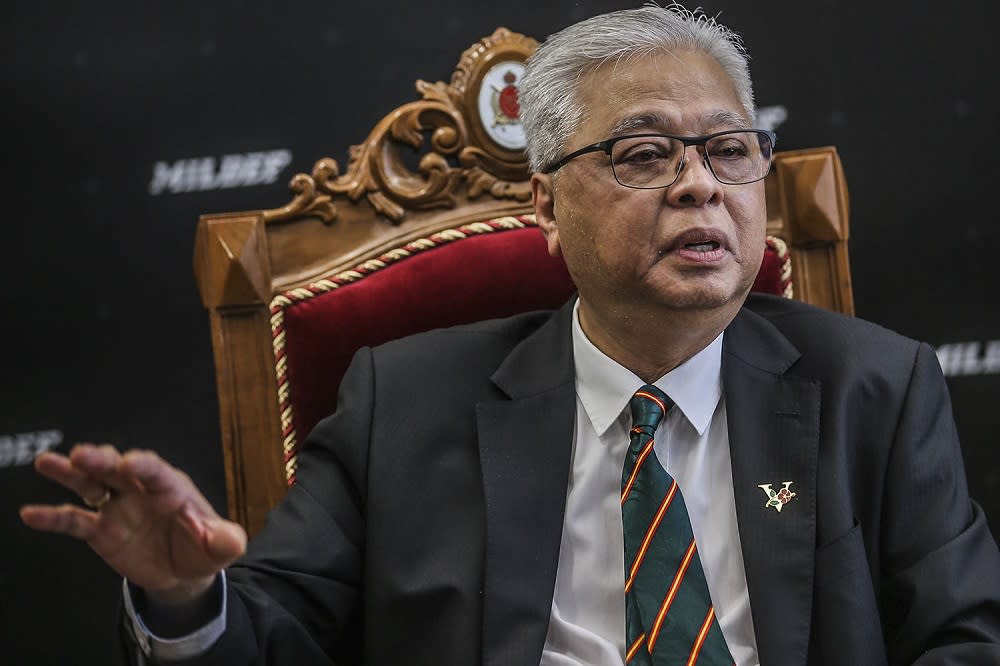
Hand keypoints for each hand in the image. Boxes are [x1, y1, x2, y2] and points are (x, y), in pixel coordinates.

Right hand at [20, 444, 246, 604]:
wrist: (184, 571)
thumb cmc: (202, 548)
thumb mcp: (220, 547)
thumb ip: (224, 540)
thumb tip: (232, 540)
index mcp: (171, 487)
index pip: (156, 471)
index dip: (143, 465)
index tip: (129, 462)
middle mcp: (140, 490)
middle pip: (118, 469)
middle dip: (102, 460)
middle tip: (82, 454)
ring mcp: (117, 507)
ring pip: (91, 484)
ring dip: (71, 473)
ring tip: (47, 462)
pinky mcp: (100, 529)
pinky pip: (74, 521)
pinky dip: (53, 517)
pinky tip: (31, 513)